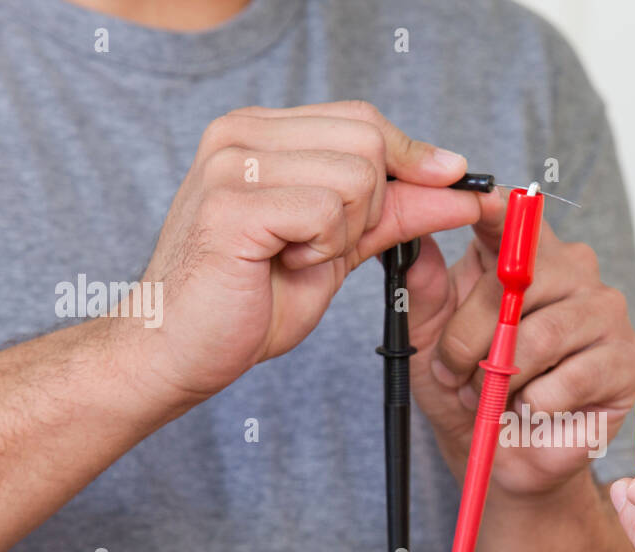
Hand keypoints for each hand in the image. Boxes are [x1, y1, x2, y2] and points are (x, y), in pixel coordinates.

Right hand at [129, 101, 482, 403]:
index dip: (412, 153)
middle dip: (373, 206)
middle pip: (368, 141)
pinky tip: (282, 266)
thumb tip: (457, 185)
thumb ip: (392, 211)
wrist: (178, 350)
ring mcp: (232, 163)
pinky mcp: (232, 203)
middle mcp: (241, 133)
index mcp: (261, 132)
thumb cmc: (248, 302)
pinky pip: (326, 211)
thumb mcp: (337, 247)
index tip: (451, 180)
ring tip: (295, 257)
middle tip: (325, 247)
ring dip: (344, 234)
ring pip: (356, 177)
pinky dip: (321, 250)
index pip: (363, 118)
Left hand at [405, 190, 634, 494]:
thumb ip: (423, 293)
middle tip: (459, 375)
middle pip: (516, 282)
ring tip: (495, 399)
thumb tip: (414, 244)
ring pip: (540, 336)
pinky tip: (535, 410)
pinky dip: (536, 404)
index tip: (475, 200)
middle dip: (472, 338)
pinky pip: (568, 379)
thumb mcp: (429, 343)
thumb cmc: (472, 394)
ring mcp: (604, 311)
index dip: (494, 206)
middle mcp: (572, 271)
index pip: (513, 217)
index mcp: (524, 256)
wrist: (505, 458)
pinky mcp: (626, 358)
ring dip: (503, 379)